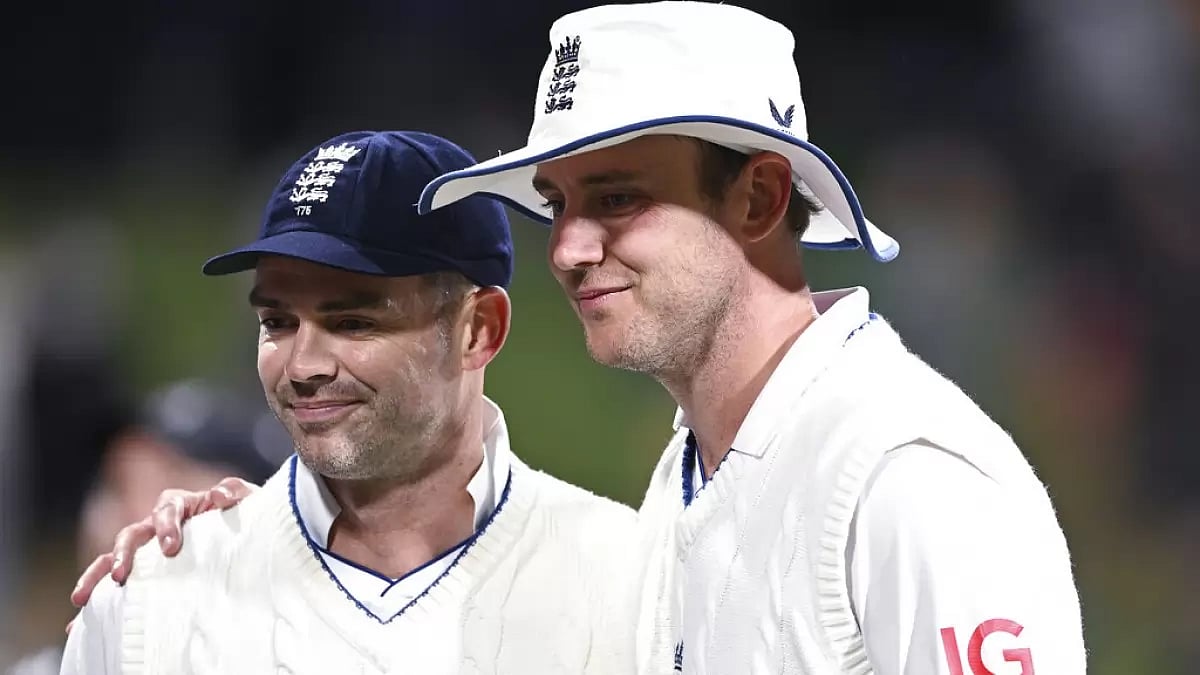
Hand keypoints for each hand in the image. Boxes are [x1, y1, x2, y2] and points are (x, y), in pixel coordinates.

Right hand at [68, 477, 255, 608]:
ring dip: (97, 574)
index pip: (168, 509)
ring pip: (113, 556)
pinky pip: (113, 579)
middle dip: (124, 553)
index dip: (167, 526)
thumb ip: (236, 493)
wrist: (246, 531)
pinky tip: (79, 618)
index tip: (171, 548)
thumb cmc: (243, 514)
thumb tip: (219, 494)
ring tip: (82, 597)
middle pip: (133, 533)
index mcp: (183, 505)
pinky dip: (96, 597)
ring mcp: (148, 548)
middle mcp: (158, 524)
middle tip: (120, 575)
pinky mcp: (144, 569)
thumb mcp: (246, 501)